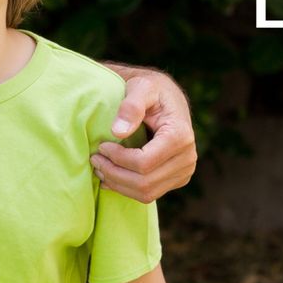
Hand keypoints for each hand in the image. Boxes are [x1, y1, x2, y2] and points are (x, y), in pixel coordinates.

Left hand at [92, 67, 196, 202]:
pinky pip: (149, 194)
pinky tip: (111, 177)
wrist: (166, 98)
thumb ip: (130, 106)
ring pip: (146, 193)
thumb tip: (118, 133)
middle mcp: (188, 157)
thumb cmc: (151, 90)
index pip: (144, 163)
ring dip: (118, 184)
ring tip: (100, 168)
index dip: (118, 159)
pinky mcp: (177, 179)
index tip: (101, 146)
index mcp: (180, 136)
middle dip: (114, 173)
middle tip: (94, 159)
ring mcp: (184, 171)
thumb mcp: (141, 87)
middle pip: (144, 182)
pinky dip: (126, 189)